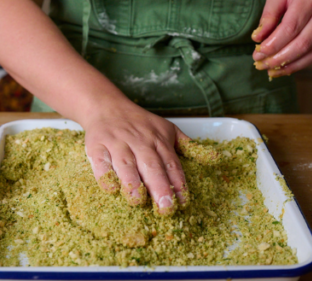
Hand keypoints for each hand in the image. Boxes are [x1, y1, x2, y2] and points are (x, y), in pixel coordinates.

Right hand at [78, 100, 189, 214]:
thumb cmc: (139, 122)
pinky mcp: (96, 145)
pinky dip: (105, 175)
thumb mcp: (166, 128)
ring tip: (138, 200)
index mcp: (158, 139)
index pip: (171, 163)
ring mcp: (116, 142)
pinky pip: (99, 161)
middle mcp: (139, 140)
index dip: (178, 183)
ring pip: (125, 163)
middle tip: (165, 207)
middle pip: (151, 164)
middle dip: (159, 185)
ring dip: (132, 181)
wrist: (105, 105)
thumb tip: (214, 157)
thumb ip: (187, 145)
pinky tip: (111, 189)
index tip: (183, 202)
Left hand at [252, 0, 311, 77]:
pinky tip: (288, 66)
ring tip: (272, 70)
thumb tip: (257, 38)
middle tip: (262, 65)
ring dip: (291, 64)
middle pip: (303, 42)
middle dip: (280, 58)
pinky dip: (303, 62)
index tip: (257, 54)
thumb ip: (269, 14)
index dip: (274, 44)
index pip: (291, 27)